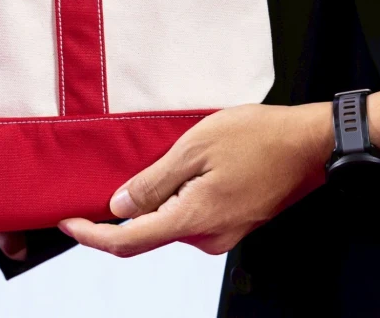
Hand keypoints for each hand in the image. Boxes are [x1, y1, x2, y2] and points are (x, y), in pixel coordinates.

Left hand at [58, 102, 333, 257]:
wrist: (310, 143)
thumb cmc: (258, 137)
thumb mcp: (193, 149)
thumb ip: (153, 183)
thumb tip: (120, 209)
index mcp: (195, 219)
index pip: (129, 242)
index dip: (92, 236)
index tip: (69, 223)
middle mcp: (209, 237)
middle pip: (148, 233)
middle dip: (122, 214)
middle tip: (102, 183)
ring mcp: (225, 233)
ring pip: (171, 224)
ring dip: (153, 203)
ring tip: (155, 164)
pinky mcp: (235, 224)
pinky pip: (191, 217)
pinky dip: (174, 201)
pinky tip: (178, 172)